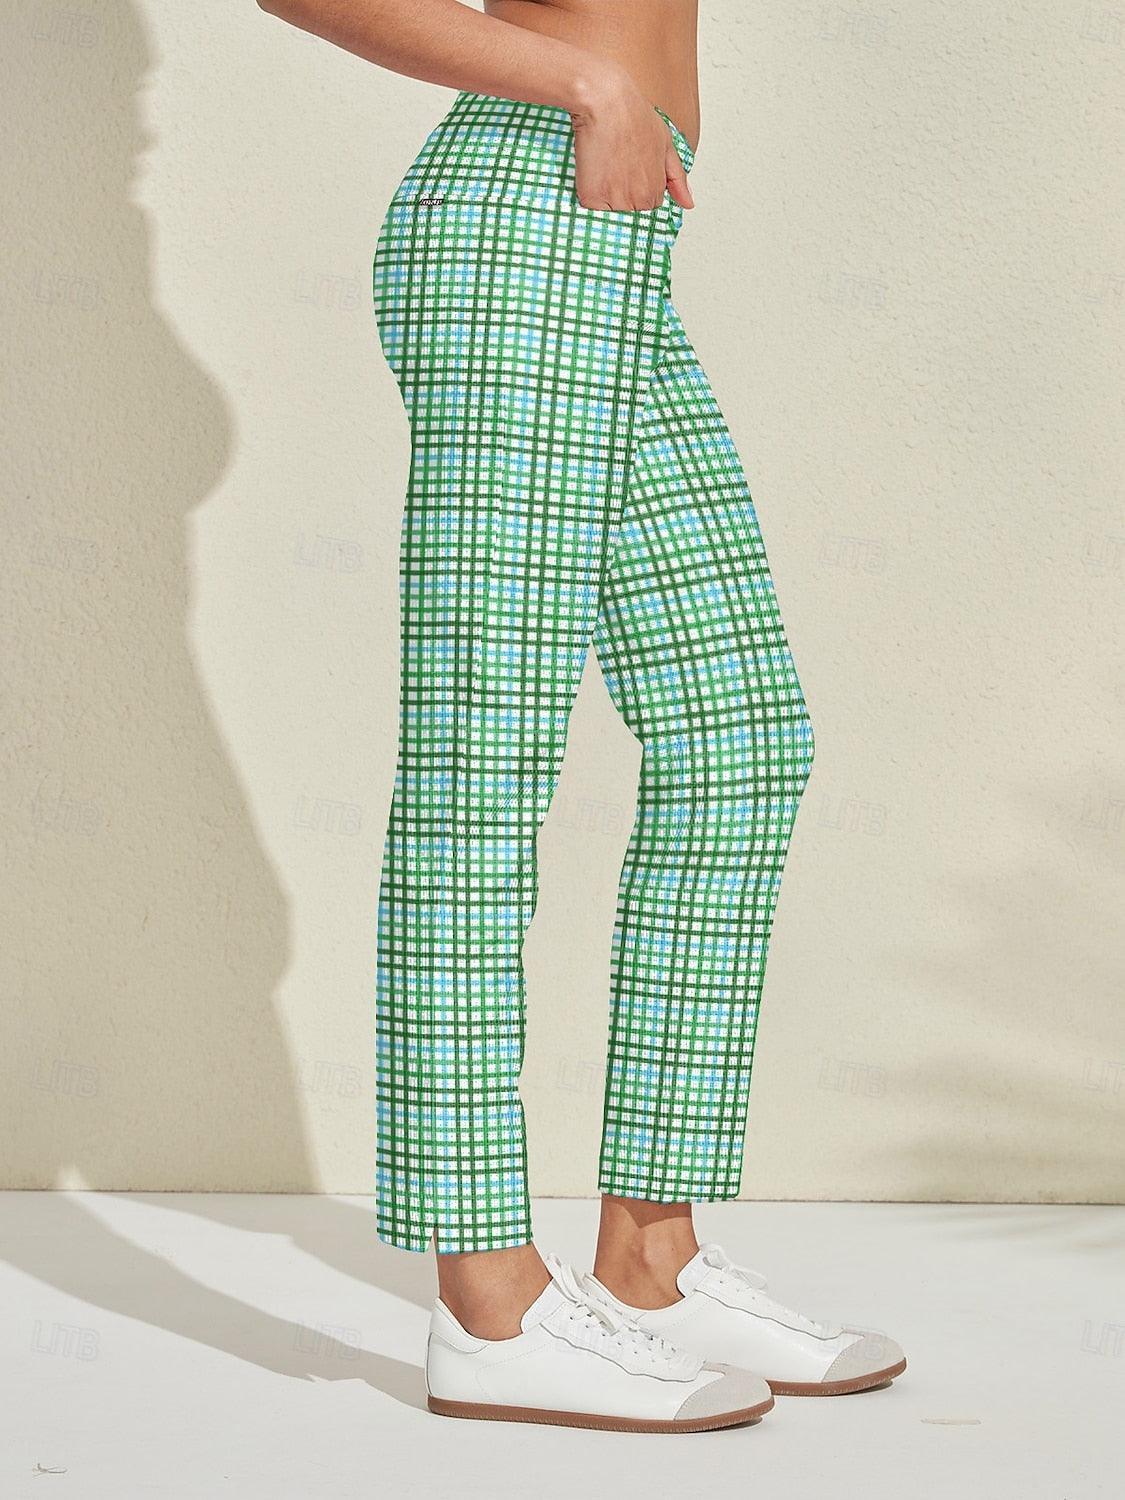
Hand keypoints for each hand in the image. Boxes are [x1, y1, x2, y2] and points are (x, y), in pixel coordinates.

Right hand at [569, 67, 693, 213]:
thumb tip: (688, 202)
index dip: (636, 189)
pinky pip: (589, 208)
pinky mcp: (592, 198)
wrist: (607, 101)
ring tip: (604, 166)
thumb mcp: (666, 144)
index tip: (629, 173)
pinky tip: (592, 172)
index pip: (646, 207)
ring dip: (604, 196)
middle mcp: (638, 201)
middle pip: (628, 213)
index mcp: (655, 191)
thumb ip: (677, 178)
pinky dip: (588, 195)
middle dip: (621, 196)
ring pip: (609, 213)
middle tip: (615, 166)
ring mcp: (615, 201)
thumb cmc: (634, 116)